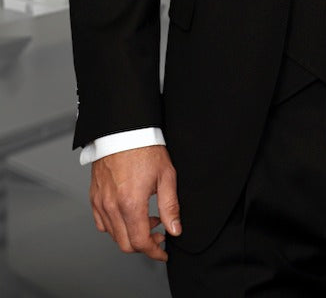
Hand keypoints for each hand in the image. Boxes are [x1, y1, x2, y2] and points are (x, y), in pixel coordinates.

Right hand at [89, 144, 180, 261]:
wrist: (124, 129)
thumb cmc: (144, 147)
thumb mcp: (166, 176)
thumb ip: (170, 206)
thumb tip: (175, 228)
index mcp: (131, 203)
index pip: (141, 242)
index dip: (154, 251)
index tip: (163, 250)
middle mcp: (112, 206)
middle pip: (125, 244)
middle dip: (144, 245)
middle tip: (159, 234)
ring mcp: (100, 202)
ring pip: (113, 235)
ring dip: (131, 235)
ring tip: (147, 220)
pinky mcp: (94, 196)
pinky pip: (101, 222)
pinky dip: (115, 226)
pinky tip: (128, 215)